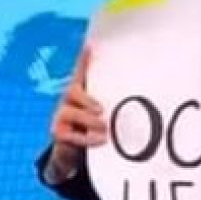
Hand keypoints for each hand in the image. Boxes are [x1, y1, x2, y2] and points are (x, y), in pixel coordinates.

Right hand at [47, 47, 106, 180]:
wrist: (74, 152)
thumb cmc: (94, 127)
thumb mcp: (104, 110)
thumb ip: (115, 98)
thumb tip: (143, 88)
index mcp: (80, 91)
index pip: (81, 72)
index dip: (83, 59)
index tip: (90, 47)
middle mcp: (68, 100)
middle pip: (72, 91)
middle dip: (87, 100)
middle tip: (101, 109)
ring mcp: (60, 115)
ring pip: (69, 112)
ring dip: (88, 119)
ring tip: (105, 127)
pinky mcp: (57, 132)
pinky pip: (71, 135)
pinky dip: (87, 139)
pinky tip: (101, 141)